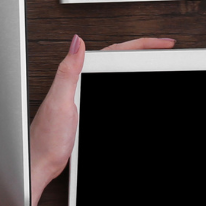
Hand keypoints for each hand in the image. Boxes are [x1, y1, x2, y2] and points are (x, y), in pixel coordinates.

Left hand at [27, 36, 175, 205]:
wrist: (40, 163)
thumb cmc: (46, 139)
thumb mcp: (60, 102)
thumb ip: (68, 72)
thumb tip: (77, 42)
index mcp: (74, 79)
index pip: (114, 53)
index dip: (140, 45)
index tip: (163, 44)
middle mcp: (77, 85)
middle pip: (117, 61)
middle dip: (142, 53)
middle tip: (164, 49)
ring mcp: (81, 98)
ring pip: (113, 77)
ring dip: (134, 69)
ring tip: (154, 63)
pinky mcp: (83, 112)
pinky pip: (107, 92)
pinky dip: (121, 87)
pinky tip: (128, 89)